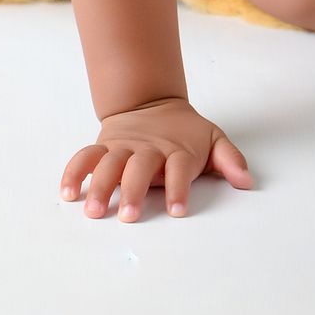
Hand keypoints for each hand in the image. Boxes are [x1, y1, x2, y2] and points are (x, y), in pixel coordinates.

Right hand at [61, 96, 252, 220]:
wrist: (152, 100)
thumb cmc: (185, 131)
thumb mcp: (213, 138)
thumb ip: (230, 160)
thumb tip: (247, 181)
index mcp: (177, 150)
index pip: (179, 169)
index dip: (178, 188)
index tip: (177, 211)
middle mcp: (149, 149)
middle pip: (140, 167)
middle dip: (133, 190)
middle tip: (129, 215)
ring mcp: (124, 147)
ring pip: (109, 164)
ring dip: (99, 186)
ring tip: (93, 209)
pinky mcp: (104, 146)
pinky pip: (86, 157)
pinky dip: (74, 171)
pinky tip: (68, 192)